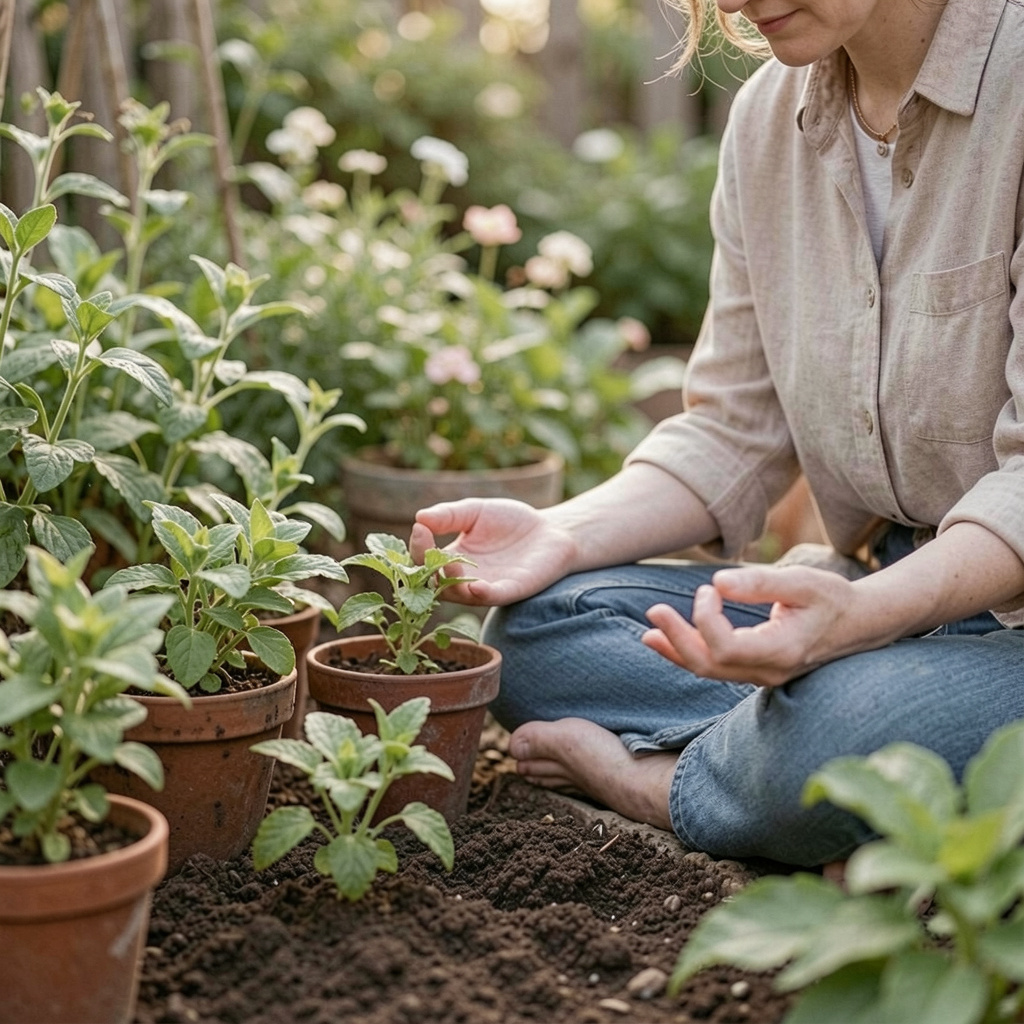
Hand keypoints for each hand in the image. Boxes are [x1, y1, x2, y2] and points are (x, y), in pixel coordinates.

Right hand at [411, 498, 576, 605]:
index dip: (418, 547)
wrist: (551, 530)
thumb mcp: (475, 511)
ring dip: (450, 581)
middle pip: (434, 581)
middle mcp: (463, 577)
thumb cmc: (510, 522)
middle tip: (427, 544)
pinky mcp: (510, 591)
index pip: (424, 559)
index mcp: (452, 557)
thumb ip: (449, 515)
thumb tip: (419, 517)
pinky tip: (475, 585)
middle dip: (426, 566)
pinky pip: (491, 598)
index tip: (420, 528)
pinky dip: (482, 594)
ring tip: (449, 561)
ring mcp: (486, 586)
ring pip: (459, 594)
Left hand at [642, 564, 856, 686]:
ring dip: (677, 649)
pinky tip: (665, 642)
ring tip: (651, 630)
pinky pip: (716, 668)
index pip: (726, 647)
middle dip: (677, 638)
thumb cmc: (833, 598)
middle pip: (710, 664)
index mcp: (782, 650)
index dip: (706, 618)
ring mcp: (763, 676)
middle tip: (654, 611)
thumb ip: (761, 583)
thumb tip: (718, 581)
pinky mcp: (757, 671)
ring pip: (709, 671)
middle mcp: (769, 671)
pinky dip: (689, 654)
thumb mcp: (802, 582)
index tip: (709, 588)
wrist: (861, 623)